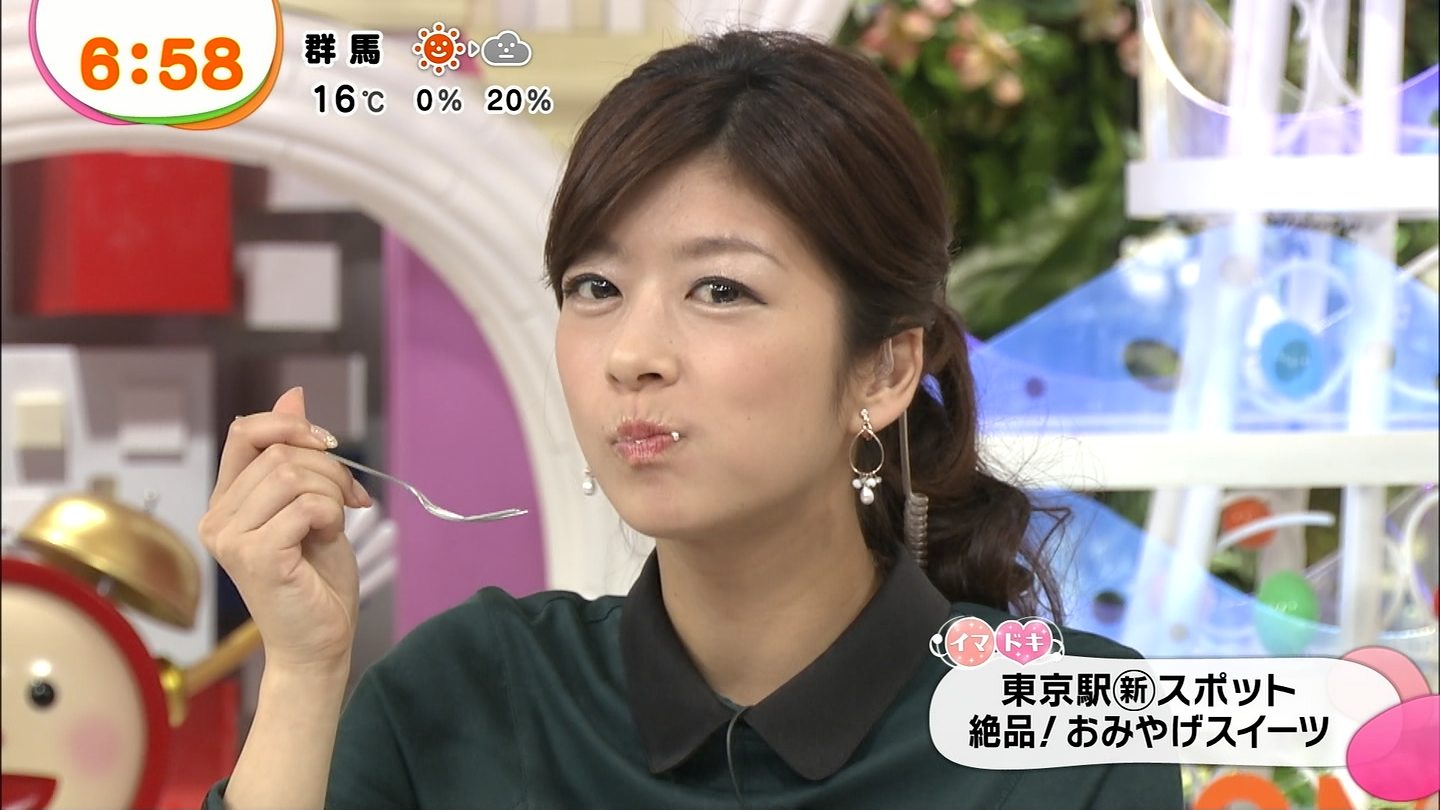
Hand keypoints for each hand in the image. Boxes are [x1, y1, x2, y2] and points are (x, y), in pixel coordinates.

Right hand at [199, 387, 372, 673]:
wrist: (321, 641)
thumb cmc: (316, 579)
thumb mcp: (312, 502)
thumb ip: (296, 454)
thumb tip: (292, 395)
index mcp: (226, 502)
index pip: (245, 432)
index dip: (291, 426)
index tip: (329, 445)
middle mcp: (216, 518)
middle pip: (278, 453)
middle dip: (330, 468)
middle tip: (350, 500)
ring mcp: (230, 538)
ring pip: (292, 475)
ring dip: (332, 493)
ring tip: (335, 523)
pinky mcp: (255, 556)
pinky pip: (305, 506)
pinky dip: (331, 516)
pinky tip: (327, 539)